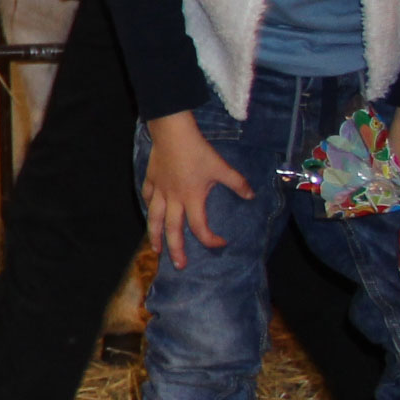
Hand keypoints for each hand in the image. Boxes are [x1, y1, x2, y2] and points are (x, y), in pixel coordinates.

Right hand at [141, 111, 253, 268]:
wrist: (173, 134)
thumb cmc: (198, 151)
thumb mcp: (222, 168)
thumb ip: (238, 183)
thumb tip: (251, 196)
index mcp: (192, 199)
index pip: (200, 227)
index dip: (211, 239)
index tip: (221, 242)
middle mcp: (174, 200)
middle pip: (173, 231)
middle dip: (176, 250)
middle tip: (179, 265)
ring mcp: (160, 191)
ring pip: (155, 219)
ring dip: (155, 236)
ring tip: (156, 249)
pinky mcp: (151, 180)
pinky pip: (148, 198)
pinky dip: (149, 207)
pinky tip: (150, 211)